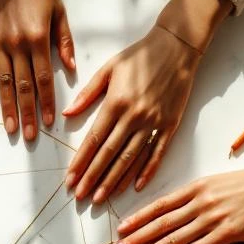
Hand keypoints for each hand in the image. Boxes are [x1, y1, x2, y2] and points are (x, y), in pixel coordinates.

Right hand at [0, 0, 74, 141]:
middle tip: (31, 137)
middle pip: (23, 87)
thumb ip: (64, 41)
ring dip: (8, 108)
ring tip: (12, 129)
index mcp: (38, 39)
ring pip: (4, 82)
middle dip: (29, 114)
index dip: (47, 102)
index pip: (44, 79)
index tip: (49, 122)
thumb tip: (71, 69)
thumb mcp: (59, 11)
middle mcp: (17, 45)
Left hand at [63, 26, 199, 202]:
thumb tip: (66, 115)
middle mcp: (133, 116)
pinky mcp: (170, 125)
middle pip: (109, 154)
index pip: (93, 140)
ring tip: (101, 197)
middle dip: (93, 178)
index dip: (80, 162)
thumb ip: (87, 94)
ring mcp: (153, 123)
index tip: (70, 179)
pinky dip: (147, 172)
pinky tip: (136, 187)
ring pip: (131, 159)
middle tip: (80, 196)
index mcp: (115, 103)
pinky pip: (157, 153)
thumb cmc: (139, 55)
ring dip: (114, 180)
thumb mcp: (108, 69)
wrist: (177, 46)